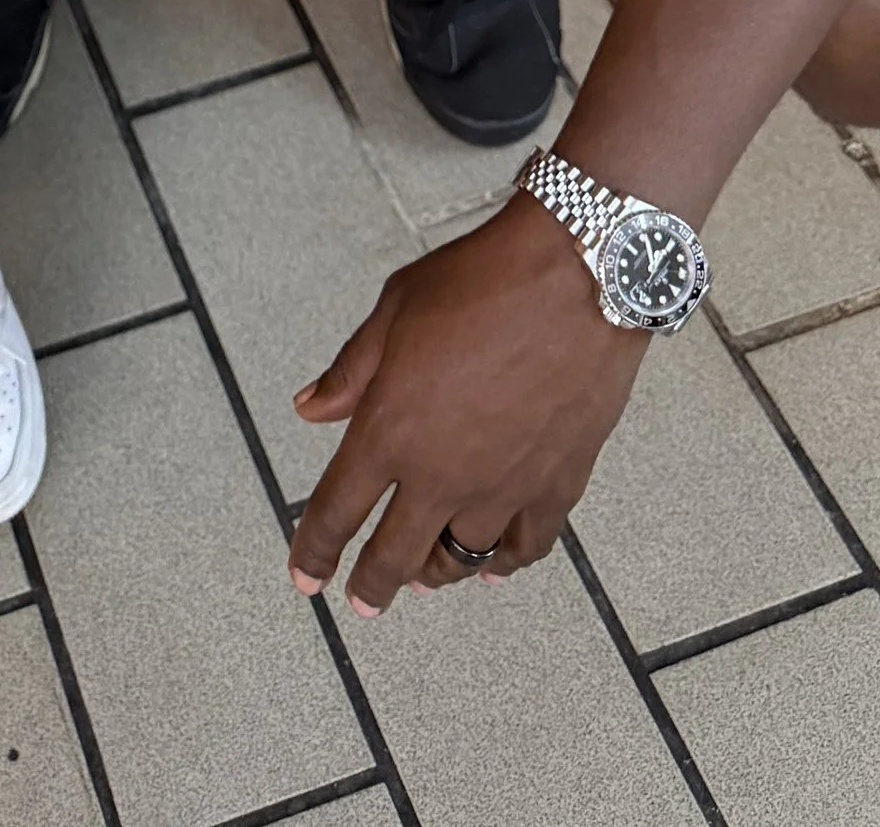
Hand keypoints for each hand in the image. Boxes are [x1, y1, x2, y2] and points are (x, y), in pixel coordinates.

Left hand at [285, 190, 646, 608]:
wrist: (574, 277)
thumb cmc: (480, 281)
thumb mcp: (394, 310)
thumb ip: (351, 371)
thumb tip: (312, 409)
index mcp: (389, 431)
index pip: (337, 512)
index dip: (316, 552)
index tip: (305, 577)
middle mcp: (442, 474)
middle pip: (396, 557)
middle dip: (373, 585)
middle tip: (364, 602)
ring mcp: (502, 487)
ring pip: (461, 559)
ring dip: (437, 571)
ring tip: (427, 573)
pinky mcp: (556, 485)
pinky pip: (525, 546)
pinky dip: (505, 563)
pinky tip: (494, 564)